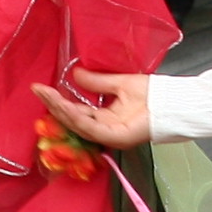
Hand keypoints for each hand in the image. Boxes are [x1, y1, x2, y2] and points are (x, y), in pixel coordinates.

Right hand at [34, 66, 153, 149]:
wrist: (173, 101)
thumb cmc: (153, 94)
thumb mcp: (119, 83)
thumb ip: (98, 81)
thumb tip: (76, 74)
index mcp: (106, 118)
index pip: (77, 112)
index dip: (59, 101)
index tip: (41, 88)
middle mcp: (105, 129)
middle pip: (73, 121)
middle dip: (54, 105)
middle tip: (39, 90)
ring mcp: (111, 136)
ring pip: (79, 126)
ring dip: (62, 111)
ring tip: (48, 96)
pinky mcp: (117, 137)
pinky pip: (92, 129)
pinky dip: (78, 118)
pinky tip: (66, 107)